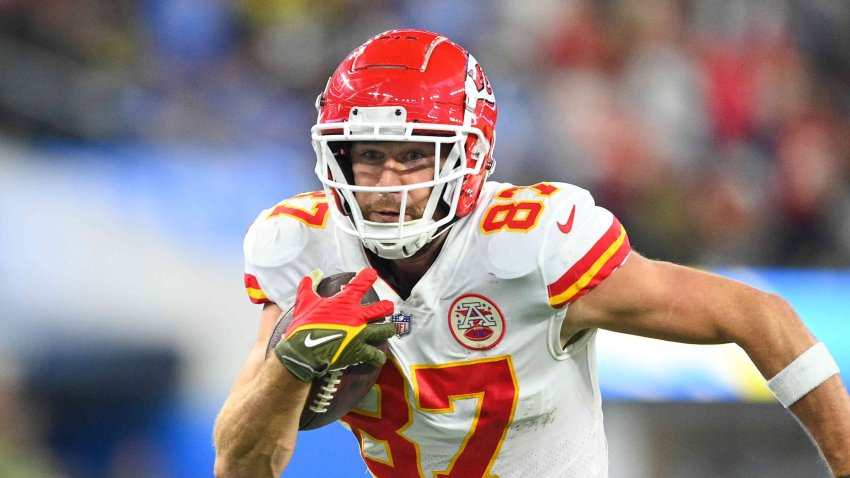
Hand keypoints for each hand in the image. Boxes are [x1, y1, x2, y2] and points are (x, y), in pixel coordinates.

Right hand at [274, 268, 395, 381]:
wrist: (305, 350)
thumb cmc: (305, 326)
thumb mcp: (305, 303)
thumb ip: (308, 288)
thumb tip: (309, 277)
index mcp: (345, 303)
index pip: (361, 284)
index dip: (368, 276)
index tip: (372, 274)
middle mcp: (357, 317)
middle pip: (381, 309)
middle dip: (386, 307)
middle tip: (388, 307)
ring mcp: (361, 334)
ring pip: (384, 330)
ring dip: (388, 330)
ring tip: (390, 329)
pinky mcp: (360, 351)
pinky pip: (375, 354)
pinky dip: (378, 356)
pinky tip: (379, 357)